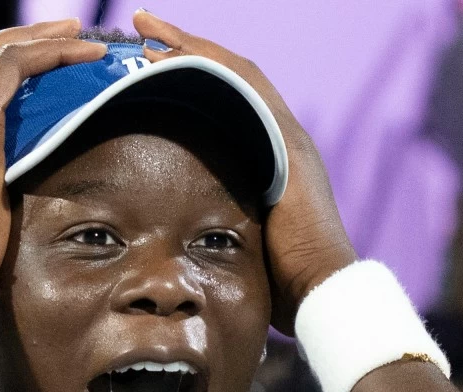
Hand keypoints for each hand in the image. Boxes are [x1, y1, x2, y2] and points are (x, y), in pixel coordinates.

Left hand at [136, 11, 356, 334]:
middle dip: (184, 47)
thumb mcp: (239, 247)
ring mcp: (288, 137)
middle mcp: (283, 138)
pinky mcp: (287, 143)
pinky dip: (208, 65)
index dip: (190, 75)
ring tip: (146, 31)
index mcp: (272, 158)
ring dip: (189, 47)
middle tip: (141, 27)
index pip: (228, 100)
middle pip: (229, 75)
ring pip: (233, 72)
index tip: (148, 61)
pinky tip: (173, 54)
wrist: (321, 292)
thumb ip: (217, 231)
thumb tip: (176, 244)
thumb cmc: (281, 286)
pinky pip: (243, 88)